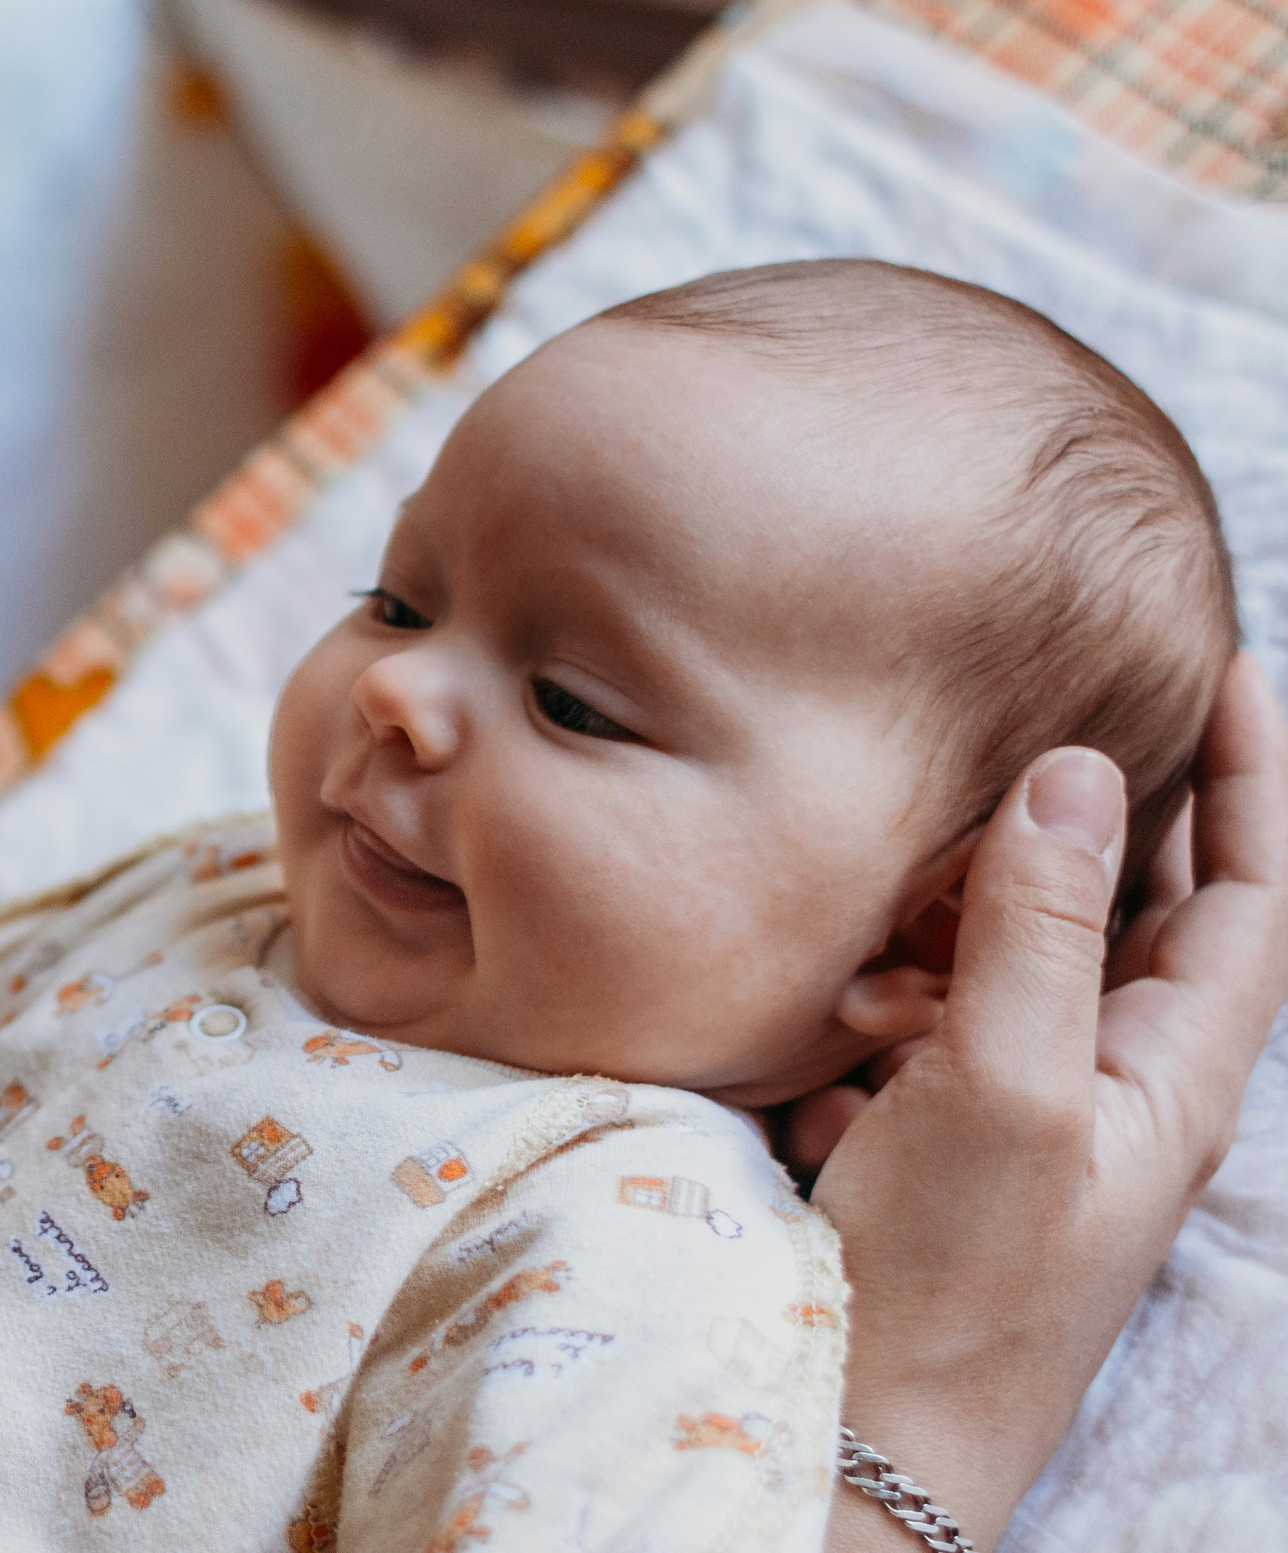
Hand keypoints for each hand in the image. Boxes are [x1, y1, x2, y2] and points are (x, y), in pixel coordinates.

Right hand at [803, 652, 1287, 1549]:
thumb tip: (1076, 771)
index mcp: (1172, 1073)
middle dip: (1104, 819)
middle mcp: (1113, 1085)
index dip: (1254, 780)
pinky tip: (847, 1002)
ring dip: (971, 910)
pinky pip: (934, 1022)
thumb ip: (1040, 929)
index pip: (1250, 896)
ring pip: (1024, 961)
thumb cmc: (957, 1280)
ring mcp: (1024, 1115)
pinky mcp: (938, 1138)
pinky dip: (896, 987)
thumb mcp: (1007, 1087)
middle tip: (1052, 726)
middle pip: (1141, 914)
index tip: (1235, 667)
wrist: (861, 1428)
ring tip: (912, 891)